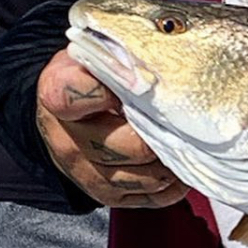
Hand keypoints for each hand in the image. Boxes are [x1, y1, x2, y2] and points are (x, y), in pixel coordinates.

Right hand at [35, 49, 187, 207]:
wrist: (67, 110)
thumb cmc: (94, 75)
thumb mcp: (101, 53)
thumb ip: (125, 55)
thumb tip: (171, 49)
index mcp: (59, 94)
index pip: (76, 96)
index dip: (109, 93)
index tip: (138, 85)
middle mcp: (66, 138)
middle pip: (122, 146)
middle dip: (159, 137)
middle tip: (184, 125)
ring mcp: (82, 169)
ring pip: (135, 178)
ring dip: (168, 167)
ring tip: (188, 148)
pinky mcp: (101, 191)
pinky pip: (141, 198)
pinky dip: (168, 189)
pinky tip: (181, 170)